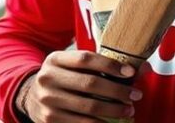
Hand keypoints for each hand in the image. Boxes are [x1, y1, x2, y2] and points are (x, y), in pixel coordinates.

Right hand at [17, 50, 142, 121]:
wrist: (31, 96)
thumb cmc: (63, 77)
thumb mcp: (73, 65)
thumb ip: (102, 64)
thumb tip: (142, 68)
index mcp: (55, 58)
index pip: (86, 59)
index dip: (110, 65)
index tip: (131, 73)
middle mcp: (48, 78)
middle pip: (90, 83)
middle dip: (117, 91)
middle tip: (136, 95)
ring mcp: (47, 100)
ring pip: (88, 106)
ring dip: (113, 110)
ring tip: (128, 110)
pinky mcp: (49, 119)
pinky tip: (111, 122)